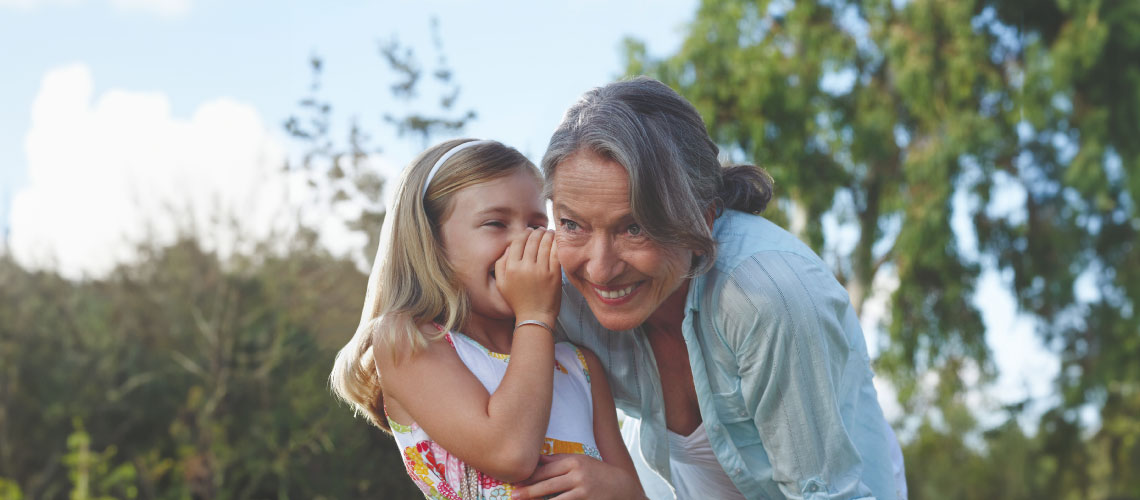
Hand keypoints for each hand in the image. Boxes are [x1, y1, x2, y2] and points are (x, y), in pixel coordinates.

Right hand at [495, 228, 560, 323]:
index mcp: (511, 268)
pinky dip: (556, 244)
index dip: (524, 234)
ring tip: (549, 232)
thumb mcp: (501, 284)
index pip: (517, 242)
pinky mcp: (554, 275)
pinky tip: (556, 241)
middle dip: (536, 232)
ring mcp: (541, 271)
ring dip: (547, 235)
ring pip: (544, 244)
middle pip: (531, 241)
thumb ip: (500, 264)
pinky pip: (555, 253)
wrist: (534, 317)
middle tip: (540, 230)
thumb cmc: (517, 301)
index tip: (528, 232)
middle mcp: (525, 267)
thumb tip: (509, 247)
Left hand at [511, 454, 646, 499]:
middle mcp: (578, 475)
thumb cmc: (597, 474)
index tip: (515, 481)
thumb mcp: (580, 461)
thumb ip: (558, 461)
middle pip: (548, 485)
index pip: (546, 469)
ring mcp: (584, 491)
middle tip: (513, 496)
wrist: (623, 488)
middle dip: (529, 491)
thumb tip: (536, 459)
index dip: (529, 477)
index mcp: (574, 462)